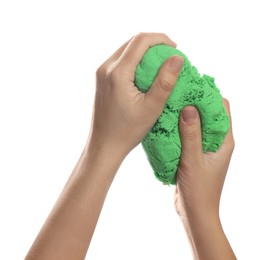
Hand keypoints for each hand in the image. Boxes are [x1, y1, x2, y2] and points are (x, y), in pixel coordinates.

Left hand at [89, 33, 183, 156]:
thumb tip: (177, 58)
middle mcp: (106, 68)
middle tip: (170, 57)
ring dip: (145, 52)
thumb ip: (165, 82)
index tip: (175, 48)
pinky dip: (136, 61)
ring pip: (126, 50)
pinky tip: (146, 74)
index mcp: (117, 72)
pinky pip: (121, 61)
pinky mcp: (102, 80)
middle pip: (132, 42)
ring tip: (160, 65)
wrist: (104, 145)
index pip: (140, 40)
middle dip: (154, 44)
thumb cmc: (127, 130)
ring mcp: (102, 73)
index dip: (161, 38)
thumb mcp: (151, 107)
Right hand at [174, 99, 235, 259]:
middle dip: (195, 102)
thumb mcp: (193, 160)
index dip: (209, 95)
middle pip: (209, 114)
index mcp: (223, 141)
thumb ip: (191, 135)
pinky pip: (188, 135)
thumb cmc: (198, 189)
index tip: (192, 86)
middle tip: (177, 93)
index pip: (222, 109)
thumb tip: (190, 108)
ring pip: (197, 124)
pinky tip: (166, 123)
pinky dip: (179, 128)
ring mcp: (205, 147)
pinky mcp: (195, 153)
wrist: (195, 212)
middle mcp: (216, 141)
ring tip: (170, 104)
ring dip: (185, 115)